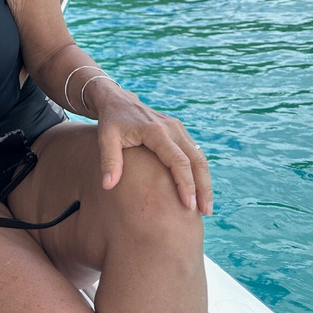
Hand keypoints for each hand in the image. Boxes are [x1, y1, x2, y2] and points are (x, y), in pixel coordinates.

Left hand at [90, 83, 213, 215]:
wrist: (117, 100)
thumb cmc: (111, 121)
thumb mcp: (105, 138)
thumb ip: (109, 161)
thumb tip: (108, 186)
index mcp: (156, 131)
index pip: (178, 161)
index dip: (186, 184)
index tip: (189, 206)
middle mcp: (172, 128)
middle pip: (196, 160)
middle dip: (203, 187)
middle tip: (205, 212)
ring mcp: (178, 128)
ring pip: (199, 157)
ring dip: (205, 182)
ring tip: (206, 207)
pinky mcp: (179, 131)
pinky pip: (195, 153)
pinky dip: (199, 172)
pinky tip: (199, 190)